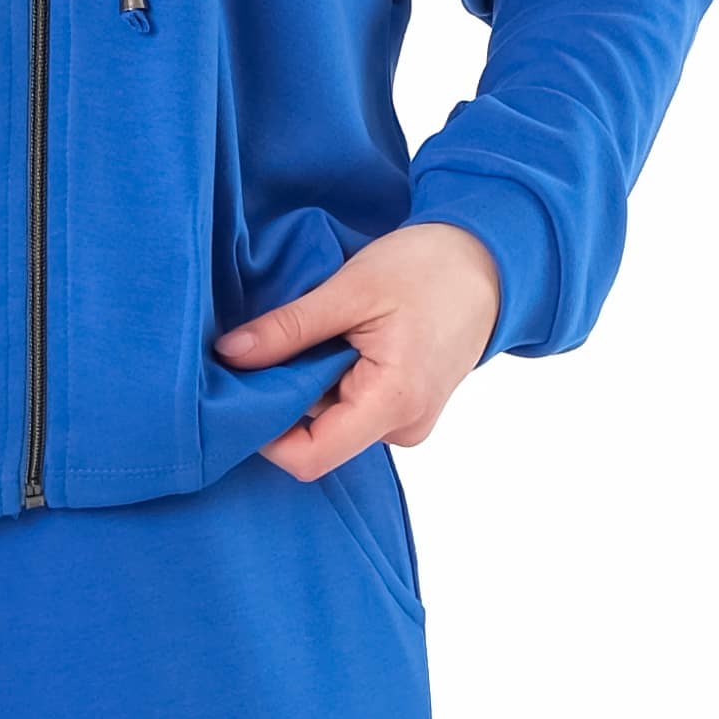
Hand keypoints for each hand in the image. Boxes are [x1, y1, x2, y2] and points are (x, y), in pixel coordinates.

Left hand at [212, 222, 502, 479]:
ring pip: (332, 420)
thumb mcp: (350, 290)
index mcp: (393, 404)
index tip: (239, 385)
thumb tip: (229, 355)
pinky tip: (339, 338)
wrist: (489, 262)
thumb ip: (289, 328)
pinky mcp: (405, 406)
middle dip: (285, 395)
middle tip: (272, 342)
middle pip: (317, 437)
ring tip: (318, 331)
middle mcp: (403, 427)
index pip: (310, 456)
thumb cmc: (428, 269)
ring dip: (310, 381)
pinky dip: (332, 378)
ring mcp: (407, 420)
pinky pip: (352, 407)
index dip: (264, 431)